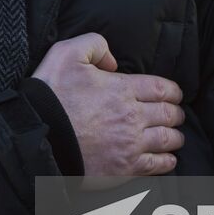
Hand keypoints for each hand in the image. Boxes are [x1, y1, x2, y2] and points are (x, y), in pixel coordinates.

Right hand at [31, 33, 183, 176]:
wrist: (37, 137)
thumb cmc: (50, 96)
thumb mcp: (66, 53)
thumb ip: (94, 45)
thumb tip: (112, 61)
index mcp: (123, 89)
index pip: (162, 88)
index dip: (173, 91)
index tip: (174, 94)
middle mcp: (132, 118)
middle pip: (169, 115)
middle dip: (175, 113)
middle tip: (175, 114)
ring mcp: (130, 145)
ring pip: (167, 140)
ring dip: (175, 137)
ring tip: (174, 136)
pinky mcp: (123, 169)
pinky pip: (156, 166)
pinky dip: (167, 162)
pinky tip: (168, 159)